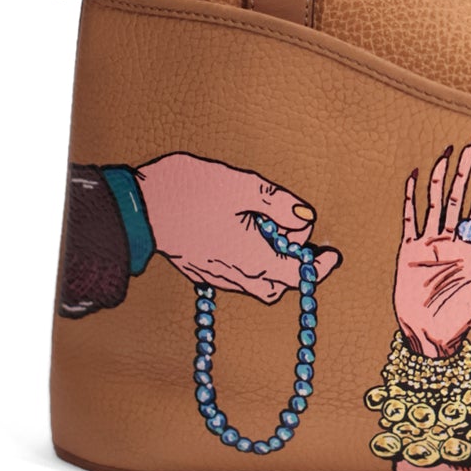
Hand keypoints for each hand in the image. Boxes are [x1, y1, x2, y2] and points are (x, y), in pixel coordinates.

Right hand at [136, 153, 340, 300]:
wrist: (137, 207)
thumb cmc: (189, 192)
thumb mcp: (243, 187)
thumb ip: (279, 204)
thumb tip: (305, 217)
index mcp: (252, 259)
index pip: (297, 275)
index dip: (320, 267)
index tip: (333, 255)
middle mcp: (235, 275)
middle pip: (278, 283)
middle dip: (295, 263)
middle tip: (297, 233)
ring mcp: (215, 275)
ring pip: (256, 282)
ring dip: (272, 263)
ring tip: (271, 228)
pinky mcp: (200, 269)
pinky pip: (236, 275)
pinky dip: (251, 261)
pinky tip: (246, 233)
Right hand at [395, 136, 470, 357]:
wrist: (429, 334)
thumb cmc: (459, 319)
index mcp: (470, 246)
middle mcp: (450, 238)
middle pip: (459, 195)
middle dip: (466, 169)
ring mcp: (429, 242)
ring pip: (436, 200)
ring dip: (441, 176)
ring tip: (446, 152)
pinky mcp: (409, 250)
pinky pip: (410, 218)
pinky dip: (411, 197)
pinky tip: (415, 177)